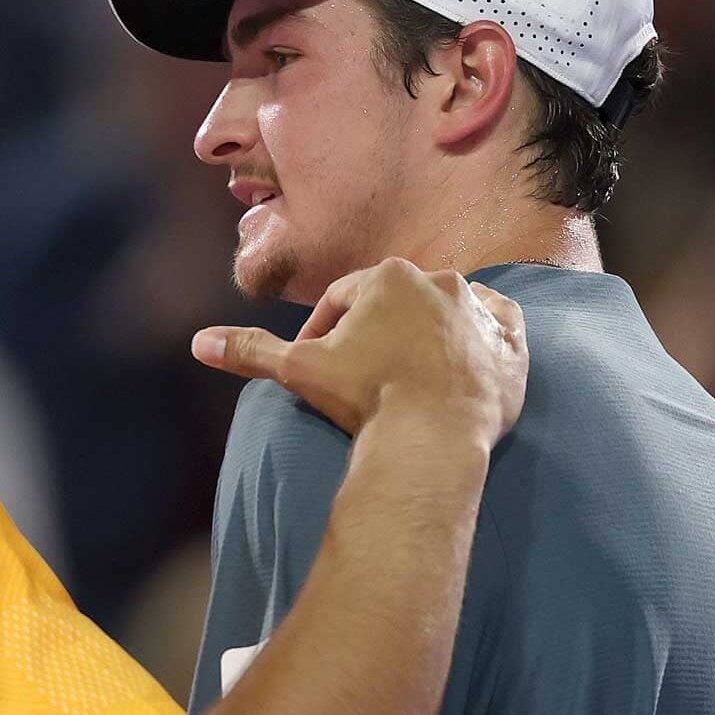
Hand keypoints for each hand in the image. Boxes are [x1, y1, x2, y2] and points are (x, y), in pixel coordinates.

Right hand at [191, 258, 527, 446]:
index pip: (345, 298)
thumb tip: (200, 343)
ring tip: (410, 372)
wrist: (433, 438)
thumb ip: (251, 350)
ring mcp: (481, 310)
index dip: (326, 330)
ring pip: (449, 310)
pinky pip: (500, 330)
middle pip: (397, 302)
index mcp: (387, 276)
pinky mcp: (514, 344)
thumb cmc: (365, 398)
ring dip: (431, 331)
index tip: (319, 362)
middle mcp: (440, 281)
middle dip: (379, 330)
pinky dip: (484, 339)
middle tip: (364, 373)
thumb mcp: (299, 371)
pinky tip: (465, 360)